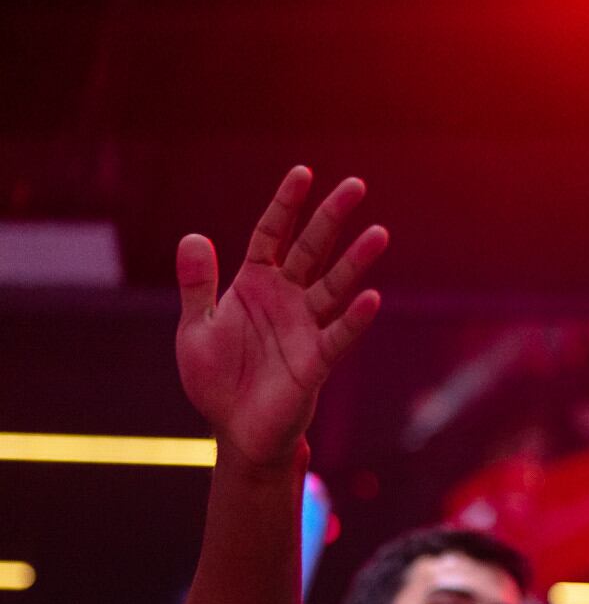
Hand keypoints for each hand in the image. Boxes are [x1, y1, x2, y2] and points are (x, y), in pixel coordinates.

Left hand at [175, 166, 387, 466]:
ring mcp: (305, 327)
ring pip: (334, 286)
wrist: (236, 430)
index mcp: (254, 285)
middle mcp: (285, 299)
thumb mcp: (194, 328)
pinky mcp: (316, 360)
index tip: (303, 174)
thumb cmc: (218, 379)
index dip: (285, 205)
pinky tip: (373, 299)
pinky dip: (354, 319)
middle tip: (357, 185)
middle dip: (331, 217)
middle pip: (311, 249)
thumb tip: (194, 236)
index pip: (271, 235)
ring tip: (378, 233)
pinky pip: (337, 335)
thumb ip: (197, 284)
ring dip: (356, 261)